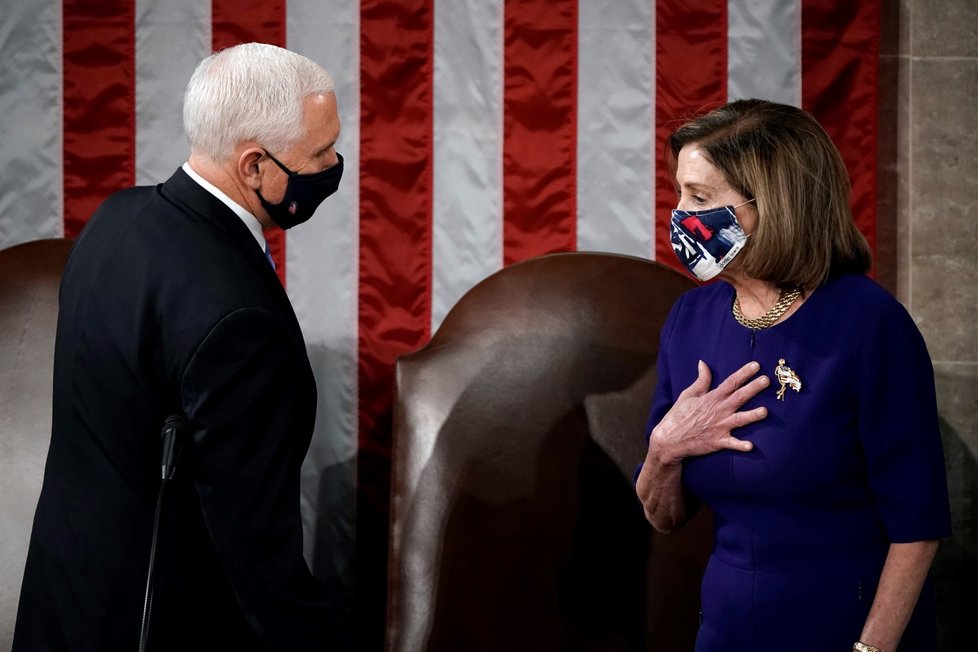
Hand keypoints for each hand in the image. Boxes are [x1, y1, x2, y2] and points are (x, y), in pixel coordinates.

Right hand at [650, 360, 768, 465]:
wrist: (669, 440)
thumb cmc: (678, 416)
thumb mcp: (687, 395)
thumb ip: (700, 381)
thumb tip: (703, 363)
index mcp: (711, 398)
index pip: (730, 382)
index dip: (744, 373)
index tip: (756, 365)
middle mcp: (718, 411)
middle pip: (739, 397)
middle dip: (753, 388)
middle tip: (767, 380)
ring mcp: (719, 427)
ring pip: (739, 419)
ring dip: (752, 416)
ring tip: (765, 411)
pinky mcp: (717, 442)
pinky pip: (731, 444)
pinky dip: (740, 445)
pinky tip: (751, 446)